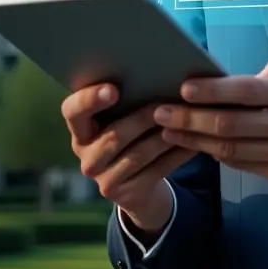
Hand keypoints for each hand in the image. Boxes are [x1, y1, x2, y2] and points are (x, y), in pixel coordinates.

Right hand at [61, 84, 193, 232]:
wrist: (138, 185)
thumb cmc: (132, 136)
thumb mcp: (122, 119)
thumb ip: (128, 99)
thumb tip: (158, 72)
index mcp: (80, 130)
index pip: (72, 112)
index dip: (89, 100)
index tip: (114, 89)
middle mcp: (86, 156)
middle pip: (113, 136)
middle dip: (142, 119)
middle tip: (167, 104)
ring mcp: (103, 180)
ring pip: (138, 154)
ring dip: (165, 137)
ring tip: (187, 121)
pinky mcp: (125, 196)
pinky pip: (156, 171)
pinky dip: (177, 155)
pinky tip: (194, 143)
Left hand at [153, 63, 267, 193]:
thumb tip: (238, 79)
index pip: (247, 91)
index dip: (213, 90)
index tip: (184, 88)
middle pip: (231, 123)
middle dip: (190, 118)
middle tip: (161, 113)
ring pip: (230, 147)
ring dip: (194, 140)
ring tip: (168, 131)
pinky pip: (240, 164)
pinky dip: (215, 154)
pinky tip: (197, 145)